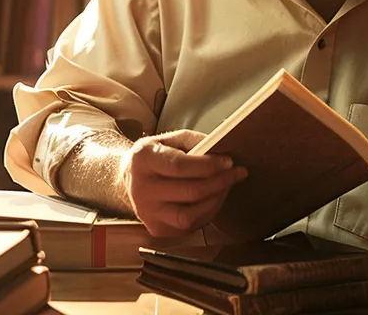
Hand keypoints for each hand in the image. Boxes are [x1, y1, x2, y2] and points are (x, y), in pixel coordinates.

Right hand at [117, 129, 247, 237]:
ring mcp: (147, 213)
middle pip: (189, 192)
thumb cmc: (156, 156)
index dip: (208, 166)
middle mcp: (141, 189)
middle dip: (220, 182)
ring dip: (216, 200)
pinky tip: (213, 199)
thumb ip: (195, 142)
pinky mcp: (156, 229)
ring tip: (226, 187)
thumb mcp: (170, 139)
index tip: (228, 162)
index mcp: (143, 160)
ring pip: (190, 215)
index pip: (179, 166)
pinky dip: (207, 212)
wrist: (130, 178)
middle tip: (237, 173)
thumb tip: (222, 153)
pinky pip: (189, 226)